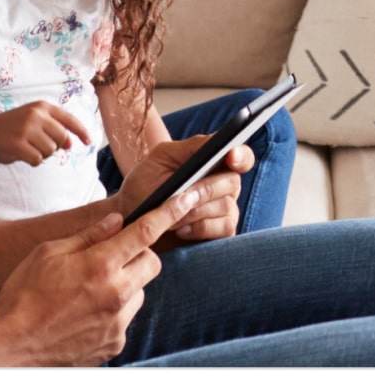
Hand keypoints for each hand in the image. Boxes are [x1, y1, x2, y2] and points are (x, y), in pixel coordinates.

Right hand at [0, 101, 93, 166]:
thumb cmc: (14, 128)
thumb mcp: (34, 120)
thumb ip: (54, 129)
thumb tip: (71, 144)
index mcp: (42, 106)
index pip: (69, 120)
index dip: (81, 131)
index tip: (89, 142)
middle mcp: (36, 115)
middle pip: (62, 138)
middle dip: (55, 146)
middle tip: (38, 144)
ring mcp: (27, 129)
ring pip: (50, 151)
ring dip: (42, 154)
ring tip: (27, 147)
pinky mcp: (18, 144)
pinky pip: (37, 160)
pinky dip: (32, 161)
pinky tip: (22, 154)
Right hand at [0, 192, 198, 364]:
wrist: (13, 347)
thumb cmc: (24, 295)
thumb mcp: (48, 253)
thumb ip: (88, 236)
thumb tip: (116, 221)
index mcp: (100, 265)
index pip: (145, 232)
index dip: (169, 212)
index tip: (188, 196)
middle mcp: (117, 294)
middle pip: (151, 263)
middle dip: (138, 254)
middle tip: (110, 256)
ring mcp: (118, 322)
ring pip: (140, 291)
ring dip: (126, 284)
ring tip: (89, 290)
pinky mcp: (116, 343)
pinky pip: (126, 317)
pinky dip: (114, 310)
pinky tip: (85, 312)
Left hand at [111, 135, 252, 244]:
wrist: (132, 216)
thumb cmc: (146, 183)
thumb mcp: (162, 157)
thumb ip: (190, 147)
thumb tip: (215, 142)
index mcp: (214, 162)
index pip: (242, 156)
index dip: (241, 155)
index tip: (231, 155)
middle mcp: (225, 184)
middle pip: (232, 182)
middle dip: (206, 188)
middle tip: (184, 194)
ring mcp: (226, 209)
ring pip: (227, 207)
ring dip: (197, 210)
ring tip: (173, 214)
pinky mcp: (221, 233)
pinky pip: (223, 229)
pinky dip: (199, 228)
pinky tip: (180, 228)